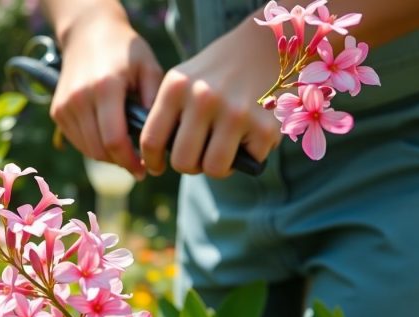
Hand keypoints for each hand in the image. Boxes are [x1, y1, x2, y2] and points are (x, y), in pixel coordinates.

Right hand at [49, 7, 162, 178]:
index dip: (130, 162)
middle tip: (139, 165)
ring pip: (87, 149)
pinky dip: (94, 147)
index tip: (145, 170)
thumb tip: (157, 139)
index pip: (114, 140)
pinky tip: (109, 139)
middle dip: (121, 162)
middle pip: (99, 150)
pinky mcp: (58, 111)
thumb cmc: (124, 51)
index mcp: (105, 88)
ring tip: (126, 152)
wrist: (88, 33)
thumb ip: (155, 102)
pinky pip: (78, 141)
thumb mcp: (149, 67)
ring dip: (108, 157)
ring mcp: (65, 106)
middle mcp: (79, 98)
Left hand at [140, 18, 281, 177]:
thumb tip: (157, 157)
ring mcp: (236, 113)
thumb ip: (168, 114)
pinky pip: (249, 162)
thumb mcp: (184, 80)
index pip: (151, 140)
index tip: (157, 167)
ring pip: (214, 169)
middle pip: (183, 162)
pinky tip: (250, 136)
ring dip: (218, 166)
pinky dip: (250, 155)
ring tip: (222, 151)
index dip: (152, 161)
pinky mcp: (265, 127)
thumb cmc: (217, 71)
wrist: (267, 45)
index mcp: (176, 87)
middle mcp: (203, 99)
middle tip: (198, 157)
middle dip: (189, 165)